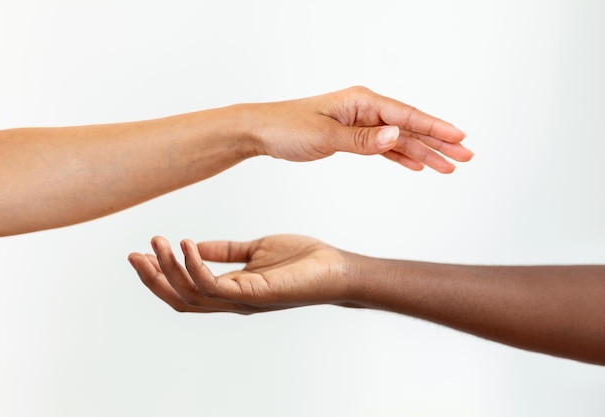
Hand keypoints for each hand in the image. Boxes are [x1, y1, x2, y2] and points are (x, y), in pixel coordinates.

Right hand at [128, 235, 349, 313]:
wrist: (336, 268)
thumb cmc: (301, 261)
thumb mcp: (256, 250)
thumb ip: (226, 250)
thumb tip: (194, 244)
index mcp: (230, 290)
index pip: (186, 290)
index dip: (160, 276)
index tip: (141, 253)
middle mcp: (232, 300)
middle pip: (180, 299)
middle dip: (154, 278)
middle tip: (135, 253)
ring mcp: (243, 300)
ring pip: (193, 294)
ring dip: (170, 269)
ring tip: (158, 242)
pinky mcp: (257, 293)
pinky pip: (216, 285)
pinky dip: (196, 266)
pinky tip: (186, 244)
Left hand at [246, 86, 472, 172]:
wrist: (263, 132)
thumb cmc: (288, 128)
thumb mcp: (325, 135)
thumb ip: (361, 139)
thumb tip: (396, 136)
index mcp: (361, 102)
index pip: (406, 115)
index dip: (435, 128)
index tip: (460, 138)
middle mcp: (365, 110)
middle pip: (410, 127)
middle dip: (439, 142)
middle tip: (466, 157)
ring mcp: (360, 123)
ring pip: (399, 140)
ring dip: (424, 152)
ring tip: (449, 167)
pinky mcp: (352, 137)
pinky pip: (383, 148)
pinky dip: (400, 157)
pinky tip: (417, 165)